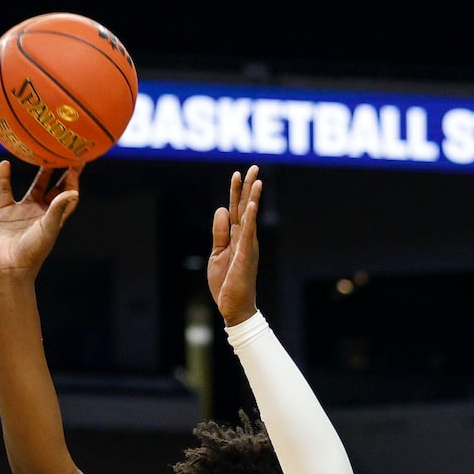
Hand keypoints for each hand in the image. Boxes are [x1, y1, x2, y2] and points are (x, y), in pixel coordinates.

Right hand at [0, 161, 81, 273]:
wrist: (8, 267)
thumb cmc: (32, 252)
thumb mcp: (48, 229)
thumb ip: (58, 209)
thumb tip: (74, 192)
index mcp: (55, 217)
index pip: (68, 194)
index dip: (74, 179)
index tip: (77, 161)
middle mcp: (41, 212)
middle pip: (53, 187)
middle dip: (59, 171)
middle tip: (62, 151)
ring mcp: (23, 212)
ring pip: (33, 187)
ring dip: (38, 172)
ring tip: (40, 152)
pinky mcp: (6, 213)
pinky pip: (5, 191)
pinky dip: (5, 178)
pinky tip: (5, 164)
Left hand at [208, 165, 261, 325]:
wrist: (232, 305)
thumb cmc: (227, 282)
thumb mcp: (217, 253)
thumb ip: (220, 232)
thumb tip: (222, 209)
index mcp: (237, 237)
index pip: (236, 210)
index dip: (236, 192)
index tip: (237, 173)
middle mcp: (245, 238)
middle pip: (245, 208)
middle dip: (248, 188)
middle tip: (253, 167)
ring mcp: (247, 246)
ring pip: (250, 217)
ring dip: (253, 198)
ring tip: (257, 180)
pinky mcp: (245, 256)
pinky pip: (248, 234)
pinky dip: (250, 218)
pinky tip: (252, 205)